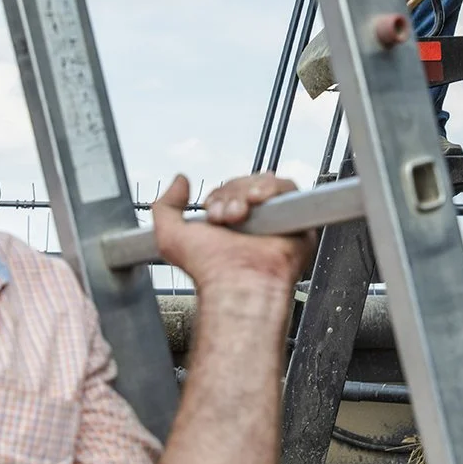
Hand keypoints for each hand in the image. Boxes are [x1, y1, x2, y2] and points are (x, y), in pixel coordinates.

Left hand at [151, 173, 313, 289]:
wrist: (235, 281)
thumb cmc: (209, 269)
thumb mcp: (170, 236)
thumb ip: (165, 206)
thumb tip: (178, 181)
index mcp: (229, 225)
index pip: (228, 190)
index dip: (219, 195)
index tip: (212, 212)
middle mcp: (253, 223)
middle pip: (245, 184)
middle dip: (231, 194)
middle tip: (225, 216)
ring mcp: (276, 221)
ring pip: (264, 184)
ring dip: (248, 192)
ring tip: (241, 213)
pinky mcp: (297, 221)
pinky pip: (288, 189)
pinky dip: (271, 189)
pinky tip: (258, 203)